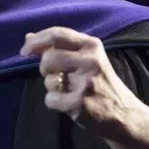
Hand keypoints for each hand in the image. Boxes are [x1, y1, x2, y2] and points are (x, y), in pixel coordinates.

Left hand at [20, 26, 148, 148]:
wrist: (123, 113)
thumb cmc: (100, 82)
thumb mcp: (86, 58)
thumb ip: (59, 47)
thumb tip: (28, 37)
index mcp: (91, 45)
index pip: (56, 34)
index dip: (36, 41)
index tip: (24, 51)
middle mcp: (90, 60)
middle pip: (48, 58)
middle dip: (44, 69)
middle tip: (53, 75)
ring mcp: (86, 82)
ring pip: (48, 80)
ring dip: (52, 88)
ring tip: (69, 90)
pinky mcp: (81, 103)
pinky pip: (50, 99)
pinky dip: (54, 103)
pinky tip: (69, 103)